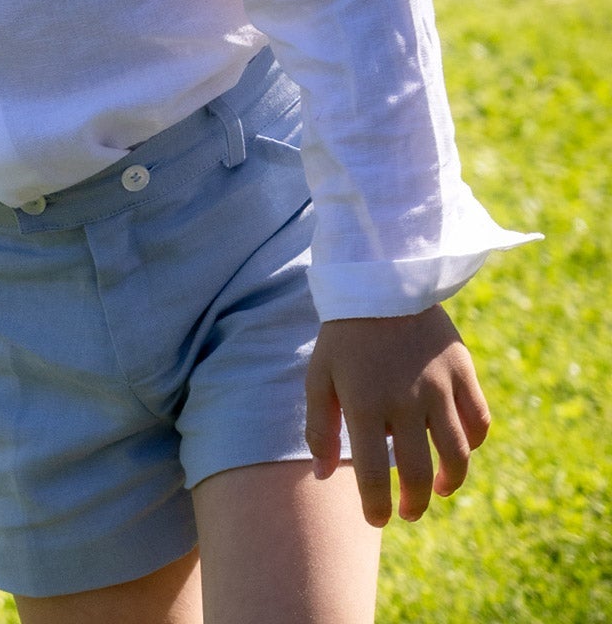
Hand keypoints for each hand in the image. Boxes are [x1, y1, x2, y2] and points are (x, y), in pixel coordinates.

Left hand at [305, 304, 490, 525]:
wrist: (381, 278)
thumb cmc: (344, 334)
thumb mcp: (319, 376)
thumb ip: (319, 428)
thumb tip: (323, 476)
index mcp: (364, 404)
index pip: (373, 475)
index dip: (377, 507)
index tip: (378, 518)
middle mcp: (405, 400)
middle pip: (417, 472)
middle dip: (413, 504)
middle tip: (407, 512)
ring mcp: (438, 386)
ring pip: (457, 454)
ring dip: (449, 482)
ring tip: (437, 489)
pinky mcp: (461, 370)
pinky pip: (478, 420)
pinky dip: (474, 442)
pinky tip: (459, 449)